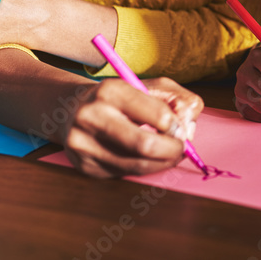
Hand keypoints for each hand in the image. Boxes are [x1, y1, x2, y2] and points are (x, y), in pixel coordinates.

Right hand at [63, 77, 202, 177]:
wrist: (71, 110)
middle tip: (181, 149)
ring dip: (161, 163)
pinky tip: (144, 158)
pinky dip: (142, 168)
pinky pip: (124, 174)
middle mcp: (92, 117)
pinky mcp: (84, 166)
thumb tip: (188, 130)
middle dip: (172, 150)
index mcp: (111, 91)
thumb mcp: (150, 86)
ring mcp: (84, 144)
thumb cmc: (121, 97)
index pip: (157, 114)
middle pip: (144, 145)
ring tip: (169, 154)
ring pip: (136, 165)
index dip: (177, 126)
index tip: (182, 130)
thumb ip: (178, 100)